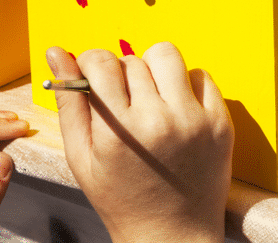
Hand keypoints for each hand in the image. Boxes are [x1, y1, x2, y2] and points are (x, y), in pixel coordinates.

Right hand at [47, 43, 232, 242]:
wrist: (171, 235)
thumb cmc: (121, 199)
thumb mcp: (82, 157)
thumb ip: (69, 102)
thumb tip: (57, 52)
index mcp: (119, 130)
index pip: (102, 62)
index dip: (93, 64)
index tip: (95, 78)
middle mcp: (159, 120)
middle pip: (133, 60)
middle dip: (123, 73)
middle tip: (124, 102)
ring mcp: (194, 120)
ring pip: (168, 56)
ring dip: (155, 69)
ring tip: (151, 98)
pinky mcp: (220, 122)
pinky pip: (202, 75)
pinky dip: (187, 84)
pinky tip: (177, 109)